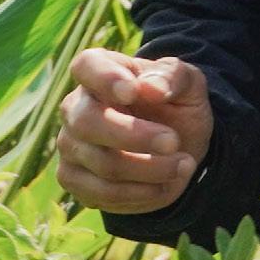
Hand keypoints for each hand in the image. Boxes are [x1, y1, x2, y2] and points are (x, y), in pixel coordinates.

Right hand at [54, 48, 214, 215]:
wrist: (177, 146)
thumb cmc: (176, 105)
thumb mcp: (189, 84)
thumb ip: (173, 77)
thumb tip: (150, 88)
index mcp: (100, 71)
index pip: (87, 66)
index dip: (105, 79)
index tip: (132, 92)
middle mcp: (75, 107)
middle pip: (88, 122)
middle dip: (136, 137)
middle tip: (174, 142)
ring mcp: (70, 145)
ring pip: (102, 163)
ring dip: (150, 169)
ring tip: (183, 164)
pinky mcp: (73, 179)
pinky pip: (101, 193)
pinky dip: (140, 193)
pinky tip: (162, 185)